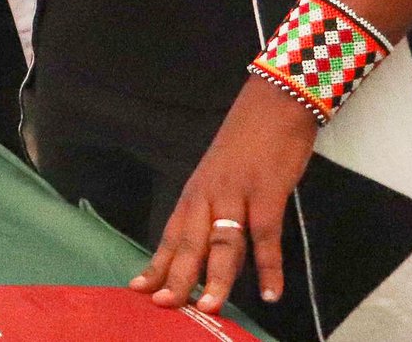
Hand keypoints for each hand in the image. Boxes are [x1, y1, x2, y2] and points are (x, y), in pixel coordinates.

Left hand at [131, 78, 317, 313]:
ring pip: (222, 241)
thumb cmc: (246, 143)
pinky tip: (270, 293)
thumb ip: (214, 209)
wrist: (272, 103)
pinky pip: (266, 235)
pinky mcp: (266, 192)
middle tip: (165, 307)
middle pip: (189, 242)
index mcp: (195, 193)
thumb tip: (210, 246)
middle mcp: (208, 196)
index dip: (156, 264)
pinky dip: (269, 266)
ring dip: (216, 276)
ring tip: (210, 308)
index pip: (171, 235)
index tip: (139, 290)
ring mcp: (236, 194)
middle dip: (176, 277)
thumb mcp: (219, 176)